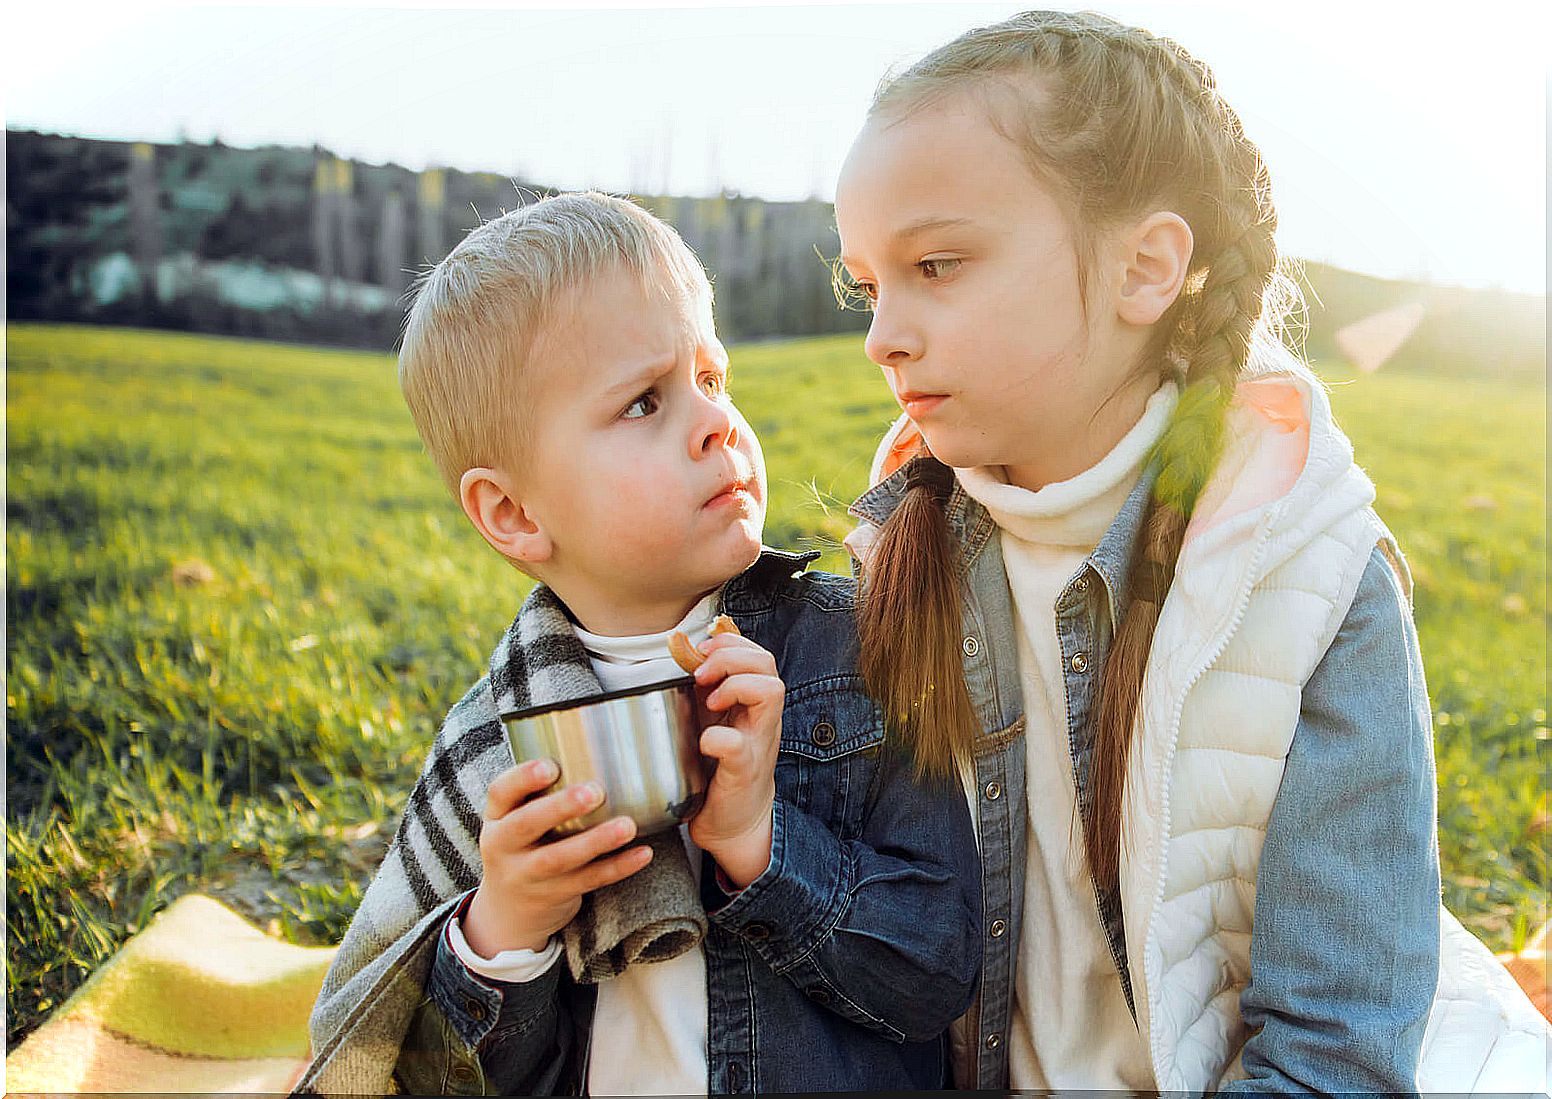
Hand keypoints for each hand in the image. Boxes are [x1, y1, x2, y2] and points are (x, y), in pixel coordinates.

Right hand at [462, 759, 652, 955]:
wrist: (509, 913)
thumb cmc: (524, 846)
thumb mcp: (514, 820)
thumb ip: (539, 793)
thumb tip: (597, 745)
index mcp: (497, 817)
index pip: (500, 792)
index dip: (523, 778)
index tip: (551, 765)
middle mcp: (505, 846)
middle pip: (526, 825)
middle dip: (560, 807)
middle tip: (594, 791)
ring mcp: (527, 875)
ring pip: (560, 859)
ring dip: (596, 841)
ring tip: (628, 825)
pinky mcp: (554, 895)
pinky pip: (588, 881)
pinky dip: (618, 867)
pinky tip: (643, 853)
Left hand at [686, 633, 783, 887]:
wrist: (736, 823)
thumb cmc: (721, 769)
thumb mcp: (713, 721)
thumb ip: (704, 690)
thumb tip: (680, 650)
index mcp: (753, 703)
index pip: (756, 653)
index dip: (729, 642)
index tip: (699, 654)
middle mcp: (763, 718)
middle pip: (767, 664)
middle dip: (730, 656)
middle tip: (701, 675)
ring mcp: (758, 743)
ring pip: (770, 691)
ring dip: (734, 685)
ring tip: (709, 702)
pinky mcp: (744, 771)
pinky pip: (738, 745)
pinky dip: (718, 737)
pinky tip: (704, 742)